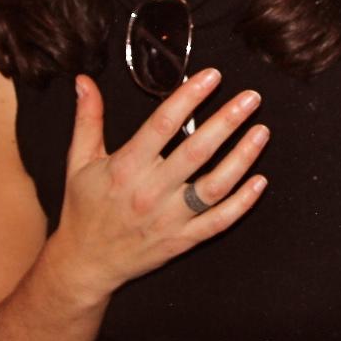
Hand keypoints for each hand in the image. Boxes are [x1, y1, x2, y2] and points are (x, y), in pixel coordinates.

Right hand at [51, 68, 268, 301]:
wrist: (86, 263)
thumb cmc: (84, 209)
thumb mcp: (78, 161)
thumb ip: (87, 119)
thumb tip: (83, 81)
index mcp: (125, 168)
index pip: (162, 125)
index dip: (188, 98)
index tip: (211, 77)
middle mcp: (150, 192)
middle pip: (196, 151)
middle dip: (227, 121)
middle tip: (250, 98)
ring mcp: (169, 219)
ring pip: (214, 186)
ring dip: (242, 158)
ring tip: (261, 131)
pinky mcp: (182, 240)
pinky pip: (218, 221)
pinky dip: (242, 203)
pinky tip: (260, 182)